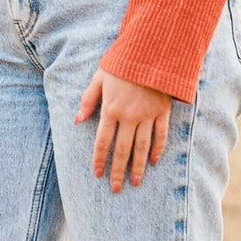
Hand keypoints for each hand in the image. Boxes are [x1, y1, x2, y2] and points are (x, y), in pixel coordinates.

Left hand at [75, 66, 171, 192]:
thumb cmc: (122, 62)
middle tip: (116, 189)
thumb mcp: (99, 77)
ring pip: (142, 148)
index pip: (103, 142)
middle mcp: (129, 116)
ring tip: (135, 182)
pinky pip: (160, 136)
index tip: (98, 175)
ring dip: (138, 167)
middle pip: (122, 150)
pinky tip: (154, 162)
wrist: (150, 50)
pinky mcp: (162, 112)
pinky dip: (158, 150)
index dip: (99, 160)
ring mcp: (148, 115)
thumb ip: (88, 99)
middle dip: (118, 172)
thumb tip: (77, 120)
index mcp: (110, 108)